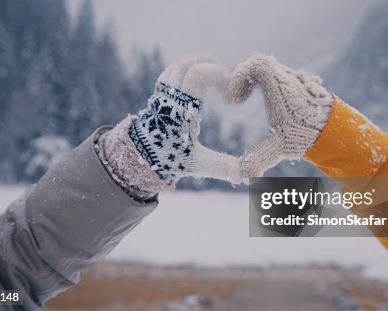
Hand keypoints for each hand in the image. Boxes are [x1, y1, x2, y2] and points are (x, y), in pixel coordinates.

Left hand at [128, 55, 241, 184]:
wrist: (139, 157)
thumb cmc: (169, 159)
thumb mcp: (198, 164)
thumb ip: (223, 167)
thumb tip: (247, 175)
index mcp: (180, 109)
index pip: (198, 74)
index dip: (217, 73)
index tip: (228, 87)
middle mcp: (169, 96)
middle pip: (188, 63)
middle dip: (210, 64)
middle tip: (225, 75)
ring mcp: (162, 91)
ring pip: (179, 64)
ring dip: (198, 64)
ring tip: (215, 75)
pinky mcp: (159, 91)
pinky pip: (173, 70)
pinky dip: (188, 69)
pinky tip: (200, 80)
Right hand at [227, 53, 334, 177]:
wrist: (331, 128)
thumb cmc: (304, 134)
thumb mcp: (277, 147)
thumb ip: (258, 159)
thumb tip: (243, 176)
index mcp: (278, 85)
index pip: (256, 64)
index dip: (238, 76)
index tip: (234, 100)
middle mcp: (284, 75)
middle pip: (257, 59)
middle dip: (240, 74)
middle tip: (235, 94)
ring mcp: (289, 76)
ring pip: (265, 64)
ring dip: (250, 78)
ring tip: (243, 96)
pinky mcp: (291, 80)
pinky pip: (272, 70)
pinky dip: (259, 79)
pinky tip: (256, 96)